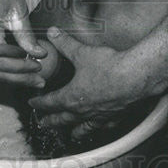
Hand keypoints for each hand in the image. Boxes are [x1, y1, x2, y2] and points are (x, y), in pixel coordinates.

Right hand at [0, 0, 47, 85]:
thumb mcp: (17, 10)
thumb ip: (26, 36)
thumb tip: (39, 54)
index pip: (3, 63)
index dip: (23, 70)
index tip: (39, 67)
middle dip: (19, 78)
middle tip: (39, 80)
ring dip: (11, 74)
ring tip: (32, 74)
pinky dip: (2, 64)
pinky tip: (18, 63)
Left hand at [28, 27, 163, 137]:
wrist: (135, 77)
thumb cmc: (109, 66)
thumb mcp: (82, 52)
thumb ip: (65, 43)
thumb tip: (53, 33)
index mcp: (71, 97)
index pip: (50, 102)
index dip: (39, 102)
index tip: (33, 103)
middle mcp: (83, 110)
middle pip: (63, 120)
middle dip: (51, 121)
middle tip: (44, 123)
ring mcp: (100, 116)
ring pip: (83, 128)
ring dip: (75, 131)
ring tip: (72, 135)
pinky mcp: (116, 116)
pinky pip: (105, 127)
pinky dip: (100, 128)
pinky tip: (102, 127)